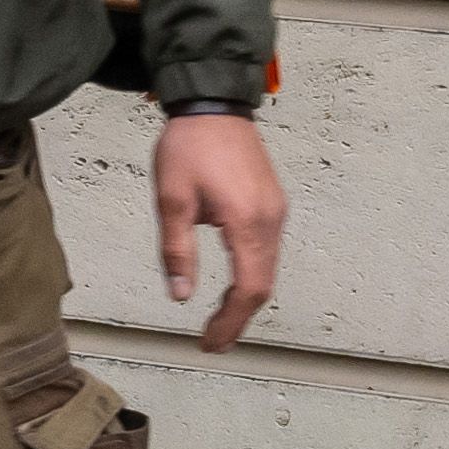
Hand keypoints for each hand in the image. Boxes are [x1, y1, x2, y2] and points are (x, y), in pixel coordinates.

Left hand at [154, 112, 285, 351]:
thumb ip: (177, 251)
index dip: (230, 322)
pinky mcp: (272, 204)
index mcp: (247, 223)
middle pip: (263, 285)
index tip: (210, 343)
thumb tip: (181, 295)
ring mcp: (276, 212)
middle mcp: (271, 221)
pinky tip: (231, 285)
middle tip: (213, 341)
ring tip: (218, 321)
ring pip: (267, 269)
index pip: (248, 289)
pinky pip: (267, 251)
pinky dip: (251, 276)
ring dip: (245, 298)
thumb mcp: (171, 200)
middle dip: (238, 318)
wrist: (214, 104)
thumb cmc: (189, 147)